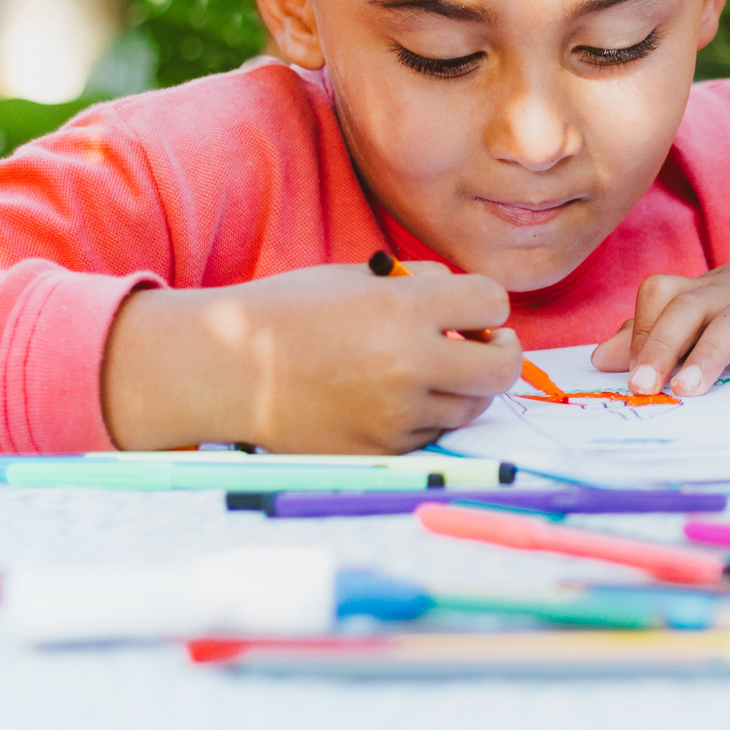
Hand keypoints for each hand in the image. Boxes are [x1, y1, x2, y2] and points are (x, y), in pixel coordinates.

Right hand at [103, 261, 521, 452]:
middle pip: (502, 367)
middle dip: (500, 351)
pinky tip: (392, 396)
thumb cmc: (294, 312)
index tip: (472, 309)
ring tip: (428, 369)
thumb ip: (425, 288)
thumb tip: (476, 310)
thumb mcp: (361, 279)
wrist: (228, 367)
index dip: (487, 304)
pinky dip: (425, 416)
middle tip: (485, 344)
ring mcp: (396, 414)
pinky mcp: (381, 450)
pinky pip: (431, 433)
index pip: (493, 303)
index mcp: (405, 309)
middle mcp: (409, 364)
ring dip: (462, 386)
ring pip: (470, 405)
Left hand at [590, 210, 729, 396]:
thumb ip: (661, 328)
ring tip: (687, 389)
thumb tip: (602, 359)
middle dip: (662, 346)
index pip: (662, 297)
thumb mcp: (719, 301)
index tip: (626, 377)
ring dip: (710, 354)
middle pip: (690, 308)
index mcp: (711, 288)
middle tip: (642, 389)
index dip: (642, 333)